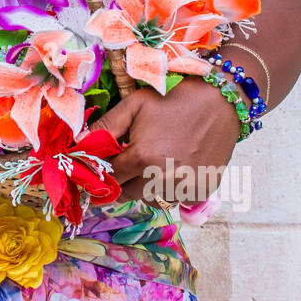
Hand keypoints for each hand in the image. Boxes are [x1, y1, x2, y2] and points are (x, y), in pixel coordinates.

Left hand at [93, 76, 241, 204]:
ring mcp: (184, 188)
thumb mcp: (134, 105)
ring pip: (151, 199)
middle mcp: (163, 178)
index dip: (103, 171)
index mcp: (142, 157)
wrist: (220, 101)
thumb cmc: (174, 100)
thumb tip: (79, 143)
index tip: (103, 165)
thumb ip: (105, 126)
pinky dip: (169, 189)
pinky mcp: (201, 192)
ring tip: (154, 162)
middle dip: (123, 179)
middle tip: (129, 161)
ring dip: (145, 187)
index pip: (110, 178)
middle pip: (127, 193)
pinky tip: (174, 167)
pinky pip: (175, 200)